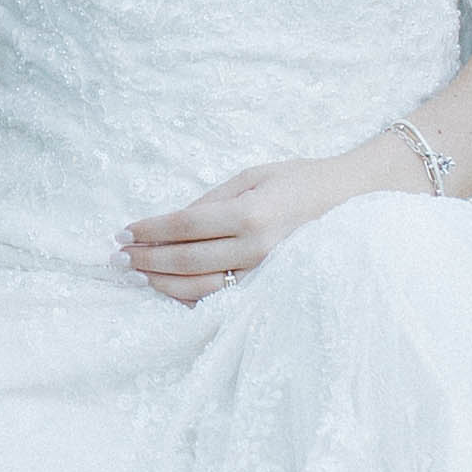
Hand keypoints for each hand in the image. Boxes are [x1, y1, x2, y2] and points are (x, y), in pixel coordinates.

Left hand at [120, 140, 425, 297]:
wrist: (355, 202)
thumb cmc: (302, 181)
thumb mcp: (254, 174)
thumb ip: (212, 198)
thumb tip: (172, 219)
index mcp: (250, 213)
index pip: (184, 225)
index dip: (149, 230)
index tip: (123, 231)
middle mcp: (256, 248)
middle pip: (186, 259)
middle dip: (146, 258)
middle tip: (117, 257)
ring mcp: (265, 273)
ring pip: (201, 287)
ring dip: (162, 282)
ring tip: (136, 273)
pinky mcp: (270, 287)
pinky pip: (224, 298)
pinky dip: (190, 296)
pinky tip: (168, 288)